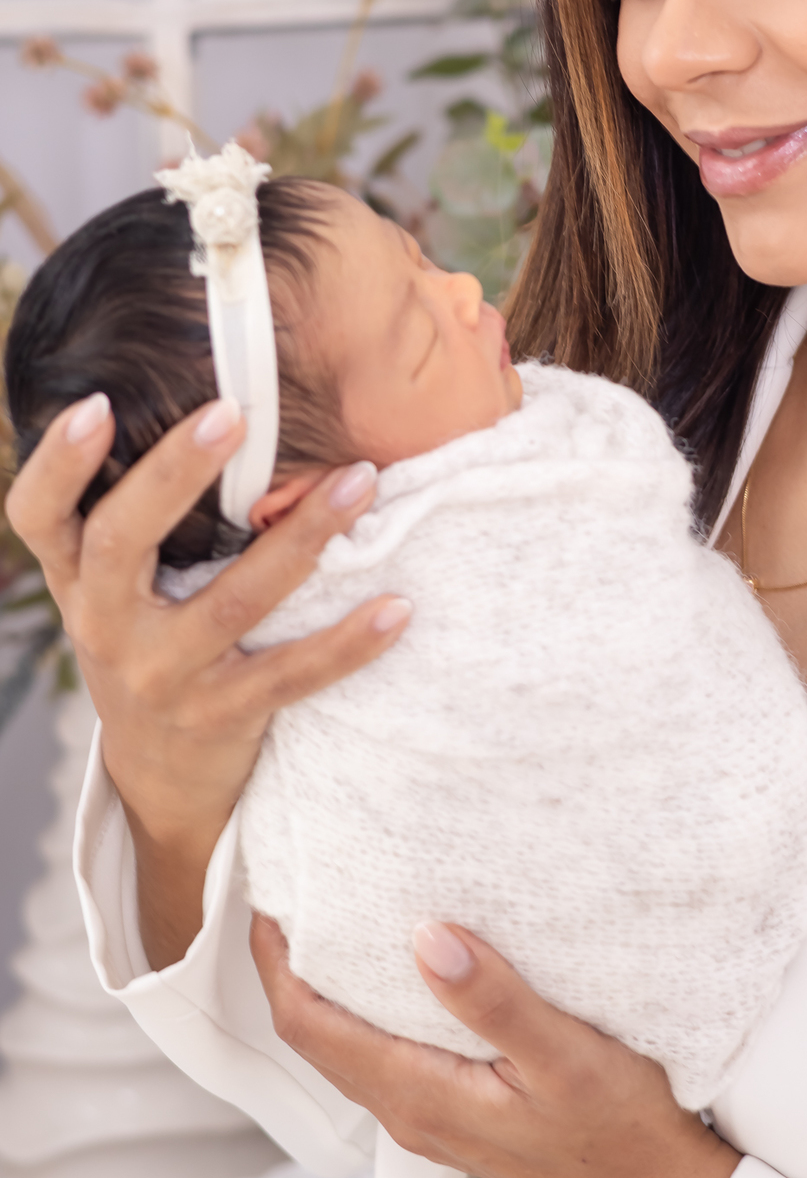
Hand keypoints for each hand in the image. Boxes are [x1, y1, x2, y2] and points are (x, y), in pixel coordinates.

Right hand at [5, 392, 411, 966]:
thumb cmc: (146, 643)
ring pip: (232, 603)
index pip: (38, 516)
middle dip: (174, 473)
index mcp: (77, 582)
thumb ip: (132, 516)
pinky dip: (347, 642)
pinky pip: (292, 675)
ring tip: (359, 481)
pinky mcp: (222, 717)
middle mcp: (105, 628)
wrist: (160, 774)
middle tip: (233, 412)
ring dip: (303, 537)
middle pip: (122, 543)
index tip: (95, 403)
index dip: (57, 463)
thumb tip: (207, 402)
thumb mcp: (114, 589)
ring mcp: (163, 678)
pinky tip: (397, 606)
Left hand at [251, 915, 739, 1177]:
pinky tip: (390, 963)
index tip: (267, 894)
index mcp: (420, 1093)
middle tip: (288, 884)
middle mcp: (410, 1108)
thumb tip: (427, 937)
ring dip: (323, 981)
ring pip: (345, 1042)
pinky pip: (382, 1050)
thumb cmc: (622, 1128)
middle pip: (315, 1032)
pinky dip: (363, 1003)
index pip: (310, 1024)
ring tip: (327, 910)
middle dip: (287, 962)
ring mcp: (430, 1112)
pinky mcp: (454, 1107)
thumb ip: (494, 1001)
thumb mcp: (567, 1056)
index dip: (275, 960)